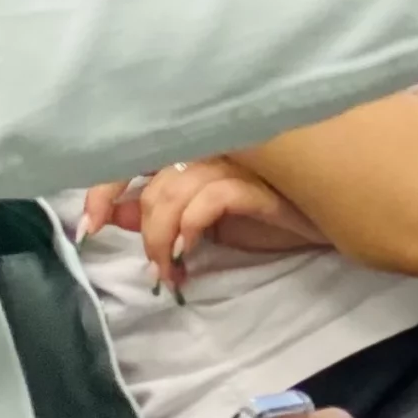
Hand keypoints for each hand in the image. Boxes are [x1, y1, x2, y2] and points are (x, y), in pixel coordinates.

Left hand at [80, 156, 327, 291]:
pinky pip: (209, 198)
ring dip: (161, 239)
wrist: (329, 225)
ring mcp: (240, 159)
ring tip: (169, 273)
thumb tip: (117, 215)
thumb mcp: (203, 222)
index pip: (138, 148)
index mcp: (198, 146)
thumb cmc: (270, 218)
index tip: (89, 225)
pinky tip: (190, 253)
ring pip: (174, 189)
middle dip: (132, 216)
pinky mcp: (262, 182)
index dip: (104, 184)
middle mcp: (216, 143)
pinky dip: (190, 228)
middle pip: (150, 168)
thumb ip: (162, 214)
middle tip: (133, 256)